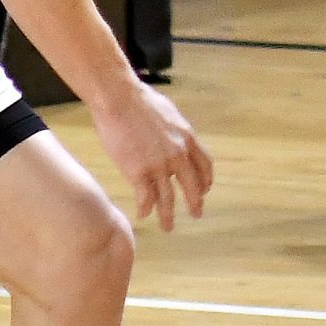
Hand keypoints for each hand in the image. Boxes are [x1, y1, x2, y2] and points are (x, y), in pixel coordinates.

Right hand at [95, 83, 212, 232]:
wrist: (120, 99)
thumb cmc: (139, 100)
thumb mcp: (169, 113)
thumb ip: (175, 129)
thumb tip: (175, 134)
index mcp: (188, 138)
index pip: (204, 165)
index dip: (205, 180)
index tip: (204, 190)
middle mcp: (179, 155)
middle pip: (192, 186)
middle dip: (195, 202)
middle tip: (196, 213)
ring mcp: (160, 165)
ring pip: (169, 198)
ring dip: (168, 215)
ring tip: (168, 227)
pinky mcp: (139, 172)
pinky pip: (146, 197)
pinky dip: (145, 208)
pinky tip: (143, 216)